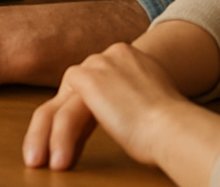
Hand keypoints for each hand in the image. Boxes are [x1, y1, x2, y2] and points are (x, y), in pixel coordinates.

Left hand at [22, 42, 188, 170]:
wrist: (178, 129)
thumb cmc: (176, 132)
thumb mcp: (151, 109)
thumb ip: (130, 103)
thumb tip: (120, 119)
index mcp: (126, 60)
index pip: (91, 91)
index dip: (77, 119)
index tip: (71, 143)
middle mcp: (108, 56)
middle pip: (72, 95)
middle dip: (53, 127)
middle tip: (40, 152)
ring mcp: (96, 64)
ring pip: (62, 105)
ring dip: (47, 137)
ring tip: (41, 162)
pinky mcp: (88, 79)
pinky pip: (63, 113)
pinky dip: (57, 138)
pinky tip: (57, 161)